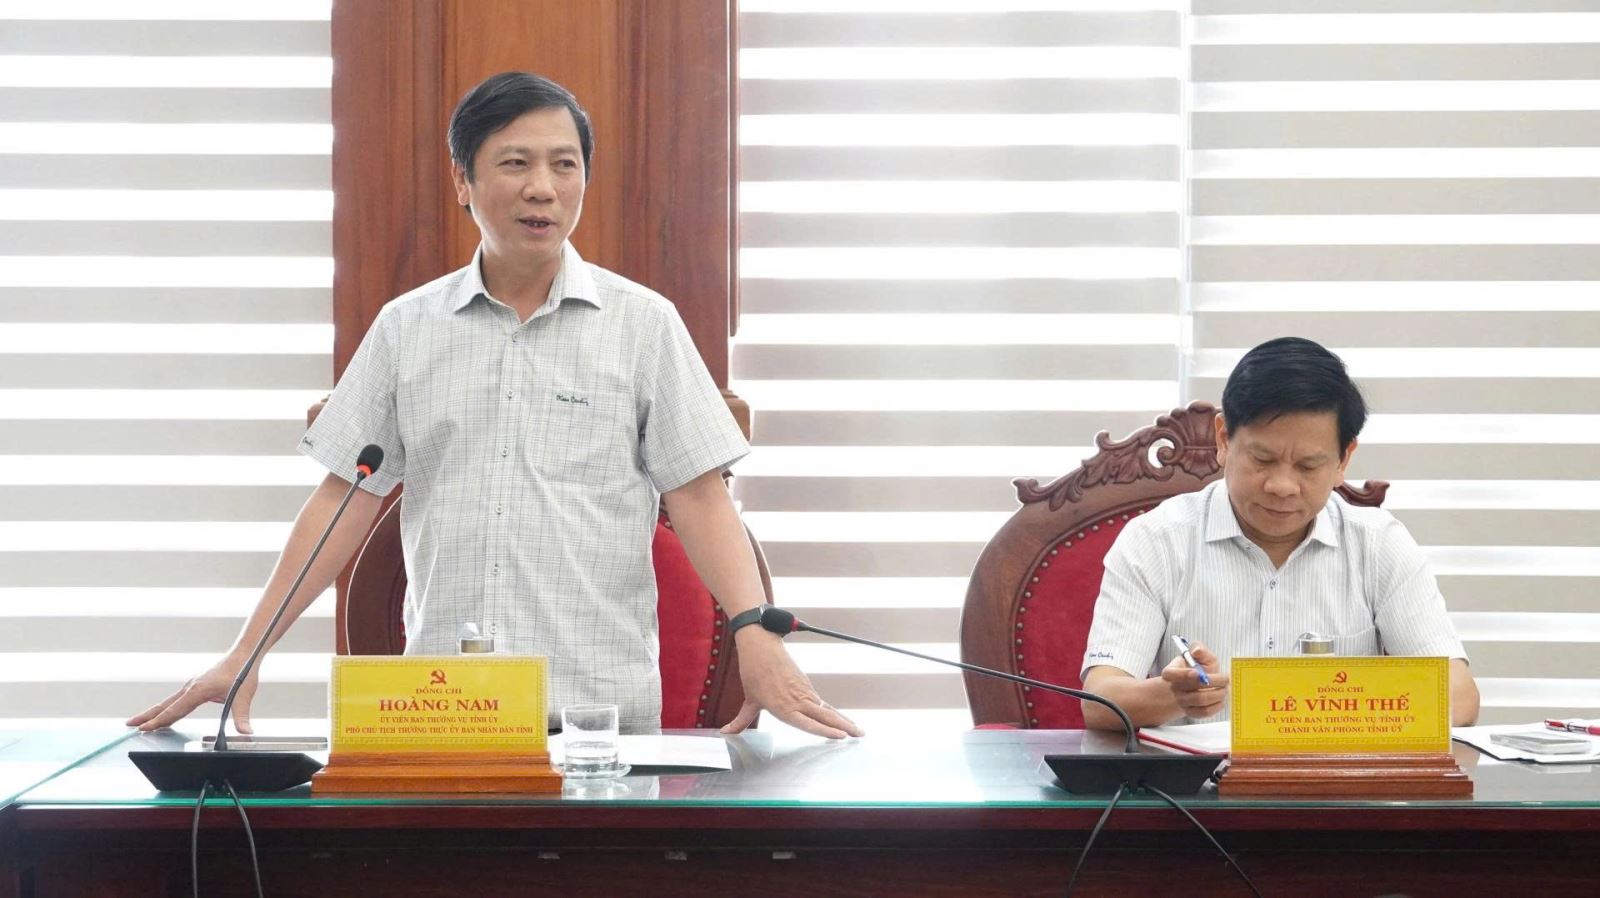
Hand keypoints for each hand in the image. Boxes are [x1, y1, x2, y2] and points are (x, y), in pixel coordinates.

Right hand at [125, 657, 257, 733]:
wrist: (244, 654)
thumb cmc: (243, 671)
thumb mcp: (243, 695)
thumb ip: (242, 716)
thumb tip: (246, 732)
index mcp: (198, 690)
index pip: (174, 710)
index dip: (159, 721)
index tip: (143, 729)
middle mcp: (191, 687)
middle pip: (164, 705)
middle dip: (147, 716)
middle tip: (129, 725)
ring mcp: (192, 685)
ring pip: (169, 701)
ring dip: (154, 712)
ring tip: (140, 722)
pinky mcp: (197, 685)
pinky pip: (177, 699)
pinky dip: (167, 708)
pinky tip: (166, 714)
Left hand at [721, 628, 864, 738]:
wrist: (761, 644)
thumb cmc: (753, 671)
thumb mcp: (749, 699)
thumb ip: (741, 720)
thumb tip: (726, 732)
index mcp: (783, 706)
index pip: (807, 723)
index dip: (824, 730)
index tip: (840, 736)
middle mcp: (797, 700)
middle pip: (825, 715)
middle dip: (843, 726)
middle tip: (859, 735)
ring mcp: (804, 692)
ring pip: (827, 709)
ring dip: (842, 720)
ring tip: (857, 730)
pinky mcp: (806, 685)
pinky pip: (822, 702)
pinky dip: (833, 712)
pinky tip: (842, 720)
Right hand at [1159, 641, 1228, 719]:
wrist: (1199, 684)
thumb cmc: (1201, 668)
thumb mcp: (1202, 655)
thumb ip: (1199, 649)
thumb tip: (1196, 651)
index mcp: (1172, 672)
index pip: (1171, 674)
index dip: (1184, 674)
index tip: (1198, 672)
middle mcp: (1174, 688)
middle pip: (1191, 688)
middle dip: (1212, 683)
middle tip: (1225, 679)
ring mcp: (1182, 702)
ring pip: (1200, 700)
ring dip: (1217, 694)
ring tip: (1225, 689)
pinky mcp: (1191, 712)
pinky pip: (1204, 712)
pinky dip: (1216, 706)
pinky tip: (1221, 700)